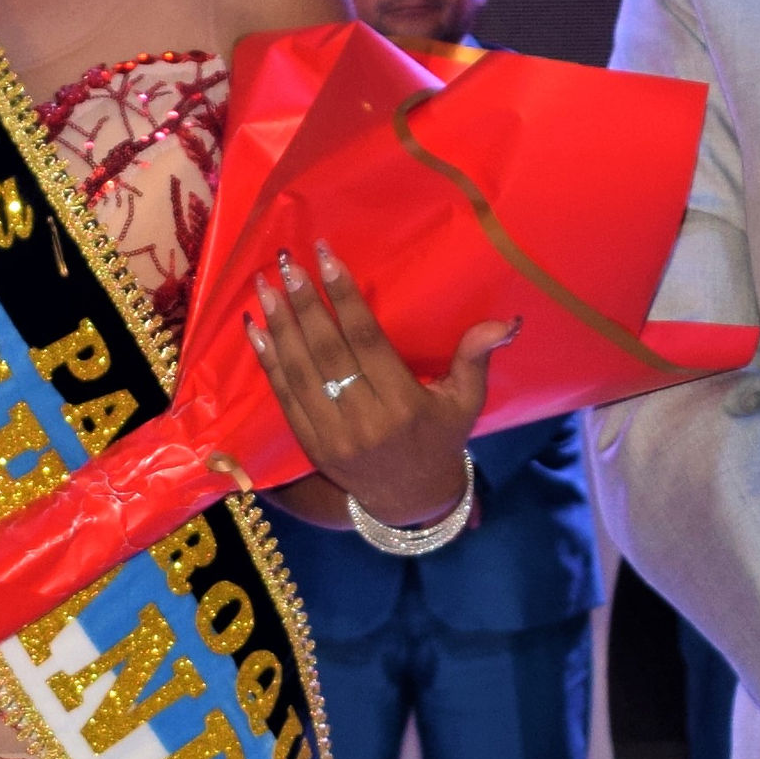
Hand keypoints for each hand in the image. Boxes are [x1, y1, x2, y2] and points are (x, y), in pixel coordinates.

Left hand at [247, 243, 512, 525]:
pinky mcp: (310, 446)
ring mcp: (332, 437)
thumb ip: (475, 358)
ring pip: (300, 374)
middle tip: (285, 260)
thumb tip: (505, 322)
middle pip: (328, 354)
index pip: (367, 342)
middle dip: (304, 304)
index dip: (345, 298)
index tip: (326, 257)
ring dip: (279, 326)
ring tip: (263, 284)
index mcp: (404, 406)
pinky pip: (283, 398)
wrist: (409, 501)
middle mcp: (365, 422)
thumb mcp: (466, 402)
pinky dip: (267, 362)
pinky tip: (254, 328)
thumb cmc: (440, 439)